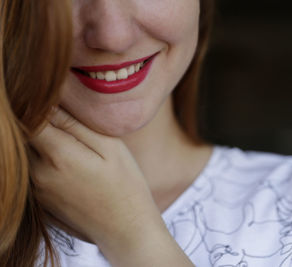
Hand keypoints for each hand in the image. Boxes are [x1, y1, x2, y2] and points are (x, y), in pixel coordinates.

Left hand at [30, 107, 159, 246]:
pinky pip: (34, 171)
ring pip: (29, 153)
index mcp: (58, 155)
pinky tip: (72, 166)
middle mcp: (39, 173)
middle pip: (27, 135)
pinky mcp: (41, 200)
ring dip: (45, 143)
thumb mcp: (111, 148)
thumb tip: (51, 104)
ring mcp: (38, 189)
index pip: (32, 117)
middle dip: (43, 123)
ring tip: (74, 147)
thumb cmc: (125, 185)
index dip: (42, 104)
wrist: (125, 229)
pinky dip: (46, 161)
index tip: (60, 104)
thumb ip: (78, 125)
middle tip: (71, 126)